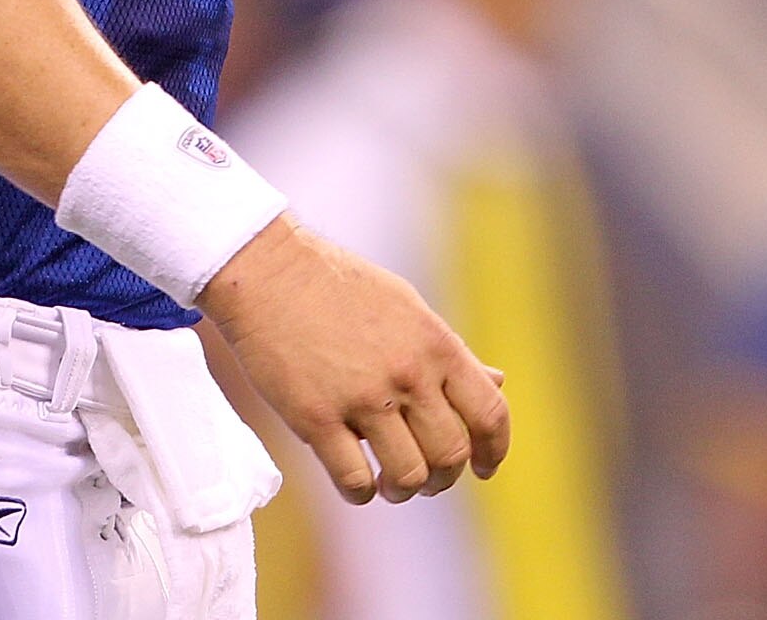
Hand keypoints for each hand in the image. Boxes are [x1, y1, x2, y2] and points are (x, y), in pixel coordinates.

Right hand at [196, 216, 509, 504]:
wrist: (269, 271)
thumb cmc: (340, 286)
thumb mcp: (408, 308)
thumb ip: (450, 352)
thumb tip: (497, 383)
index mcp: (435, 343)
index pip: (489, 413)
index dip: (493, 450)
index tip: (484, 468)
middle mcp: (407, 373)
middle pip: (450, 454)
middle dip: (445, 478)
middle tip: (428, 478)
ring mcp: (362, 398)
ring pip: (408, 476)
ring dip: (404, 490)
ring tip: (391, 483)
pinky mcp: (316, 418)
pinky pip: (354, 481)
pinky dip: (362, 493)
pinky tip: (358, 482)